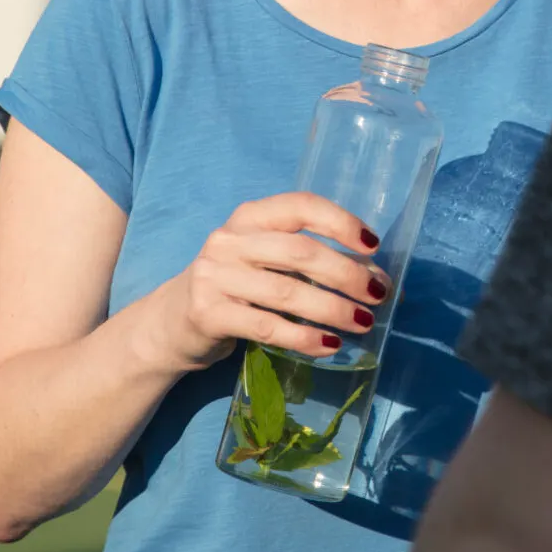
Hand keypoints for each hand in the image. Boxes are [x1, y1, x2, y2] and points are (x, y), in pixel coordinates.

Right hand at [152, 192, 389, 370]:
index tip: (373, 245)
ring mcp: (215, 275)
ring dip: (333, 309)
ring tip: (362, 323)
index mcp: (250, 217)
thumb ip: (316, 265)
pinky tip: (329, 345)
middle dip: (346, 274)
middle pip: (300, 252)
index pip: (300, 206)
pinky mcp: (208, 313)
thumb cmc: (235, 287)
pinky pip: (268, 326)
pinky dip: (304, 338)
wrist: (170, 323)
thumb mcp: (267, 264)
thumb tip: (381, 281)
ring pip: (287, 292)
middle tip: (378, 295)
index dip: (341, 222)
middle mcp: (229, 239)